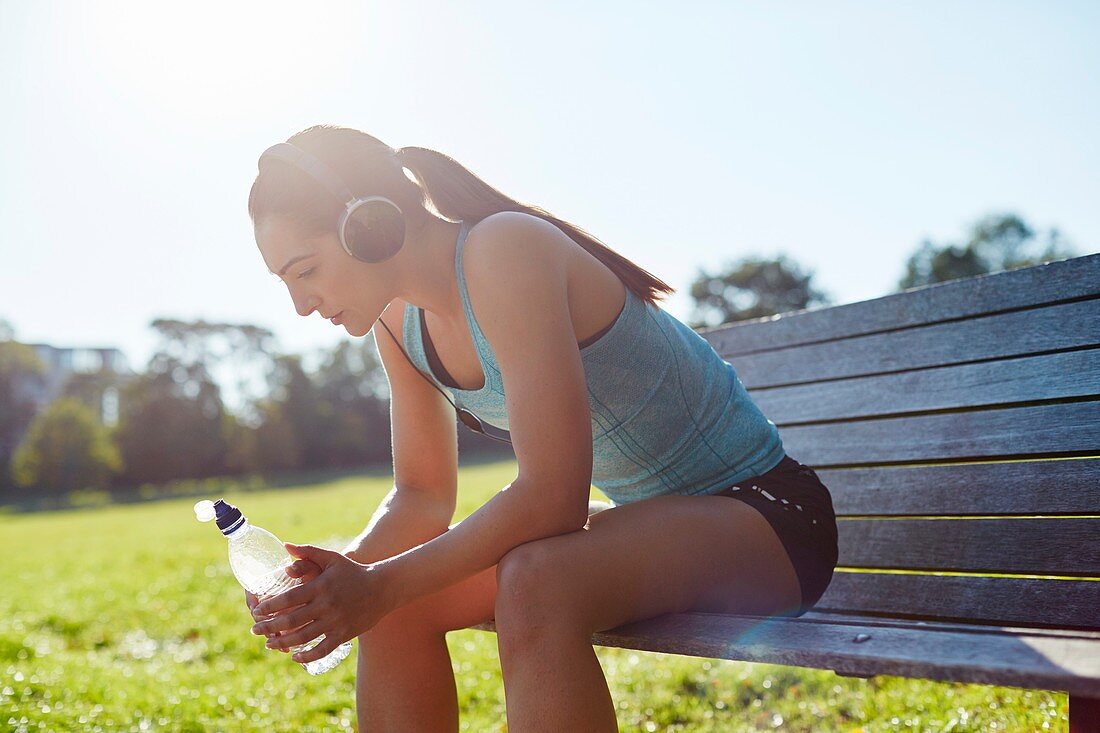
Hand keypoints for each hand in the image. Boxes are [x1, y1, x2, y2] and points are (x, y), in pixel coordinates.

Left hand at [249, 542, 393, 664]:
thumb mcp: (331, 558)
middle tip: (254, 630)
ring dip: (282, 643)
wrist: (382, 587)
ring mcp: (335, 621)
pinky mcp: (344, 634)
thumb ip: (308, 552)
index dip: (269, 606)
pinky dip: (307, 656)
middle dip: (269, 627)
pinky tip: (295, 657)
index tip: (256, 611)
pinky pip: (322, 650)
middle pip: (291, 620)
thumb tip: (285, 546)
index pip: (288, 598)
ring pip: (303, 637)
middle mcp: (327, 605)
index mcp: (321, 586)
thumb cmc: (352, 571)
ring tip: (269, 644)